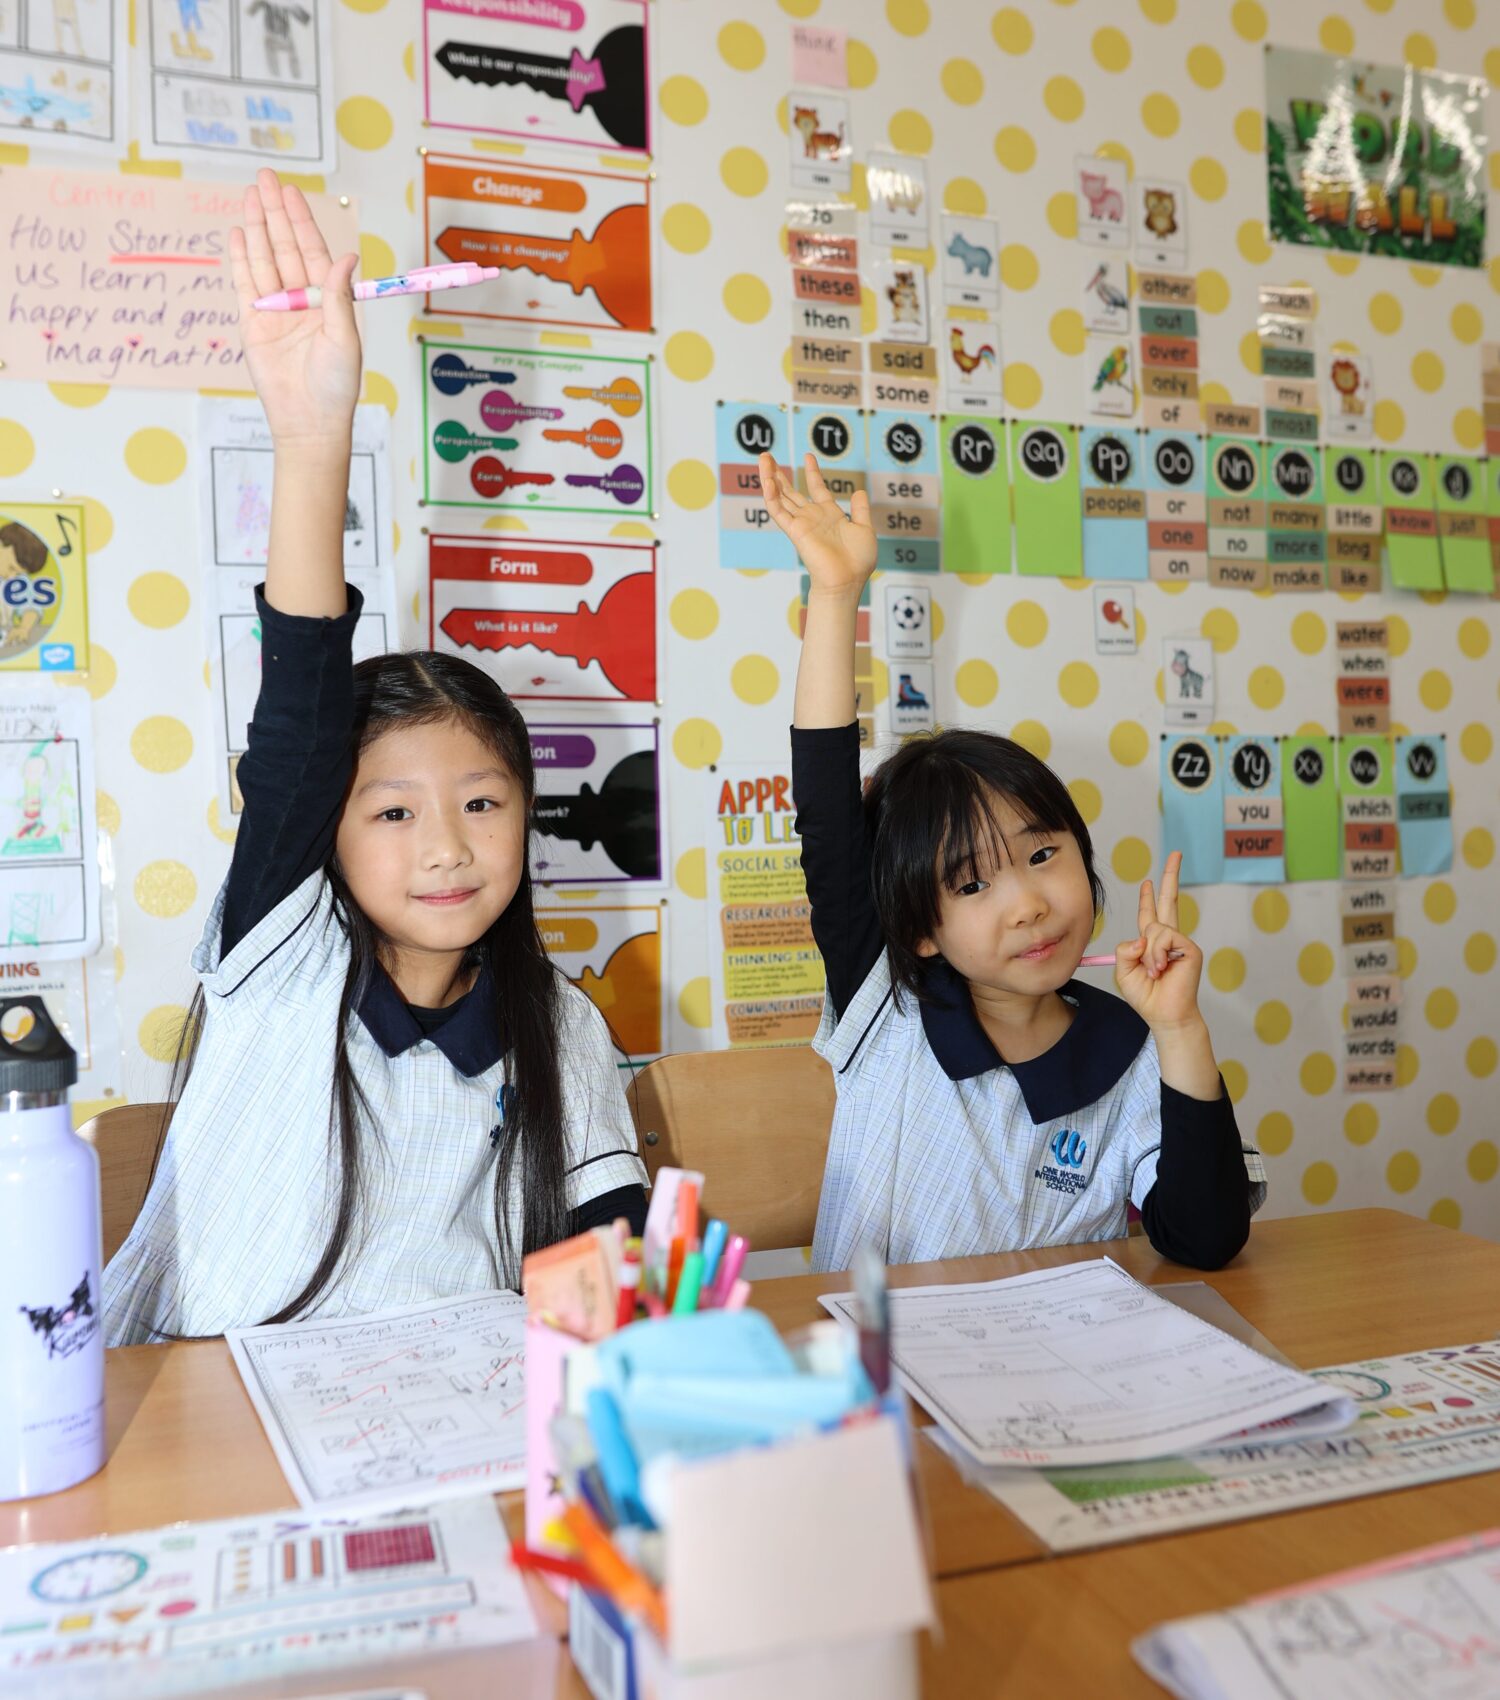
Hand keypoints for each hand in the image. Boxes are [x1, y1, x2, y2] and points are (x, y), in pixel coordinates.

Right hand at [229, 169, 361, 445]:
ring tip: (249, 195)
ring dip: (256, 228)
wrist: (309, 421)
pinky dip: (240, 259)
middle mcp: (301, 300)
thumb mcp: (344, 339)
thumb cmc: (336, 386)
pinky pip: (244, 285)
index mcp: (327, 301)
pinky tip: (238, 232)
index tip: (291, 192)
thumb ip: (338, 297)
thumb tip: (346, 256)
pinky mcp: (253, 324)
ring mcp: (275, 310)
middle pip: (284, 247)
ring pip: (263, 260)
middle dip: (275, 212)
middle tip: (265, 177)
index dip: (301, 221)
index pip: (312, 251)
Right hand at [759, 452, 876, 595]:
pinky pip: (779, 511)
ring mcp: (802, 523)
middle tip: (767, 456)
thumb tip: (860, 491)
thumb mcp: (864, 528)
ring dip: (770, 478)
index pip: (816, 488)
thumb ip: (860, 509)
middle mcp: (813, 517)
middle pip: (791, 491)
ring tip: (763, 459)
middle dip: (779, 473)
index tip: (808, 456)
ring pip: (780, 497)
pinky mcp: (795, 531)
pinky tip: (767, 481)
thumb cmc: (858, 562)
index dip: (812, 472)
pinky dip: (771, 496)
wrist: (847, 580)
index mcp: (829, 514)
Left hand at [1114, 851, 1203, 1030]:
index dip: (1148, 898)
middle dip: (1172, 876)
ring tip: (1153, 971)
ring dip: (1148, 953)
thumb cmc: (1146, 996)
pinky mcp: (1190, 949)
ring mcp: (1181, 942)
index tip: (1148, 883)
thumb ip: (1126, 949)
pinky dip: (1156, 954)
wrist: (1164, 1015)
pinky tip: (1160, 968)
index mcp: (1152, 943)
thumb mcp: (1123, 970)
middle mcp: (1169, 939)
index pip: (1150, 914)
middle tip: (1176, 853)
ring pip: (1154, 928)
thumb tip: (1142, 937)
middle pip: (1170, 901)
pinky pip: (1165, 938)